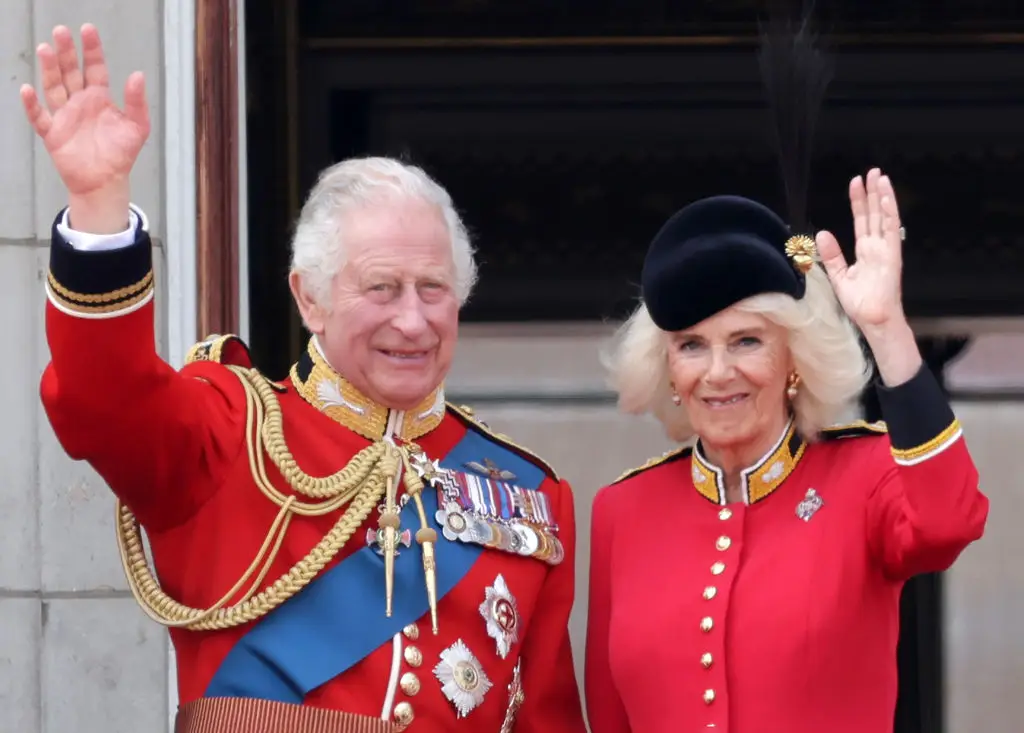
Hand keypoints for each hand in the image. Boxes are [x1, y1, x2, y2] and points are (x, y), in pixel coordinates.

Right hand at [20, 24, 148, 204]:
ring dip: (49, 69)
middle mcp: (80, 102)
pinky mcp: (53, 134)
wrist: (106, 182)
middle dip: (66, 52)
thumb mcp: (137, 127)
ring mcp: (64, 116)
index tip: (88, 30)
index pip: (95, 68)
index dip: (91, 50)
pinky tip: (28, 90)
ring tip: (46, 49)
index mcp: (100, 98)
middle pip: (70, 72)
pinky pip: (40, 117)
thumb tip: (138, 75)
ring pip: (54, 87)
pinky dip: (33, 105)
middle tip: (61, 31)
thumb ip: (137, 102)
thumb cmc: (121, 154)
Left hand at [815, 168, 905, 329]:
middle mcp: (878, 247)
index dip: (858, 202)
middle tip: (871, 172)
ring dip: (883, 196)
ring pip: (885, 217)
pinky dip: (890, 213)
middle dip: (872, 193)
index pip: (862, 220)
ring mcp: (887, 250)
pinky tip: (886, 197)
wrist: (872, 319)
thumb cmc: (860, 303)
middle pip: (875, 214)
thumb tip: (822, 234)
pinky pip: (892, 230)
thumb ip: (832, 255)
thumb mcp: (839, 276)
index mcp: (866, 251)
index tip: (855, 183)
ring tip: (879, 177)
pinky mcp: (892, 255)